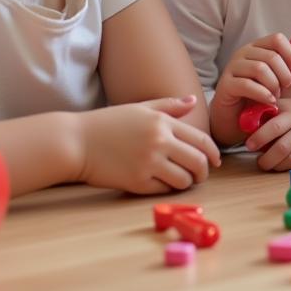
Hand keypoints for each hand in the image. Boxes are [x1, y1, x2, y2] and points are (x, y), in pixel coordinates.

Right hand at [73, 96, 220, 193]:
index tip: (215, 161)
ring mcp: (149, 163)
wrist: (76, 142)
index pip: (201, 140)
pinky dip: (167, 189)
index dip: (213, 153)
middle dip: (204, 171)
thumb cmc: (107, 123)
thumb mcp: (140, 108)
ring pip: (184, 180)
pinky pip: (163, 190)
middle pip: (198, 162)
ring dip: (187, 182)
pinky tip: (162, 184)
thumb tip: (193, 101)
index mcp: (163, 122)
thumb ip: (169, 106)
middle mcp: (160, 141)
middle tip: (200, 175)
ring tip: (182, 180)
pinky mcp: (137, 182)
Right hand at [210, 32, 290, 142]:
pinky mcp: (225, 84)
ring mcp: (232, 67)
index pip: (277, 39)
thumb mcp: (283, 79)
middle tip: (285, 89)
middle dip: (284, 75)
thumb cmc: (262, 96)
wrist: (241, 120)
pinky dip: (262, 94)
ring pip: (260, 68)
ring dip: (273, 85)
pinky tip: (269, 102)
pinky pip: (247, 84)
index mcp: (257, 47)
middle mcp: (243, 52)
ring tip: (276, 97)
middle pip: (271, 56)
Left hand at [244, 98, 290, 170]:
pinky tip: (280, 165)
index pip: (275, 127)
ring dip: (276, 165)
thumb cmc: (289, 113)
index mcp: (290, 113)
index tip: (249, 145)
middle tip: (258, 161)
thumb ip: (262, 113)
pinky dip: (289, 168)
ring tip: (267, 163)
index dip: (260, 137)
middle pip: (283, 147)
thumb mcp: (277, 106)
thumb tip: (245, 125)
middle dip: (267, 159)